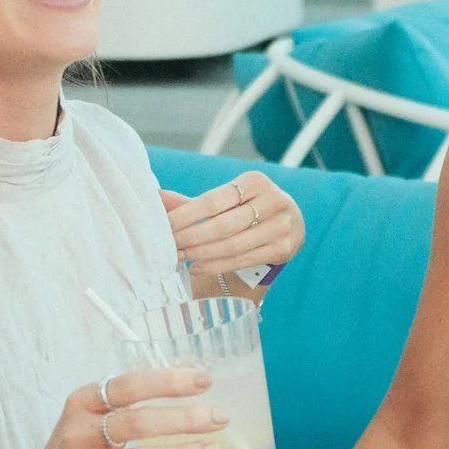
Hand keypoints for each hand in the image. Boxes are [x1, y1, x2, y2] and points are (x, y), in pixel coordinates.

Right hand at [8, 369, 224, 448]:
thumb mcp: (90, 420)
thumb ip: (126, 406)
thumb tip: (188, 387)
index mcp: (81, 403)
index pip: (128, 386)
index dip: (168, 382)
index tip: (204, 380)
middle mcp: (77, 434)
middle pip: (136, 422)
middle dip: (183, 419)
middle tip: (219, 418)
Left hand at [161, 172, 303, 276]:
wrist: (291, 222)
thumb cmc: (249, 207)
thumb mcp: (228, 198)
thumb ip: (193, 202)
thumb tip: (157, 197)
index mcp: (255, 181)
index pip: (213, 201)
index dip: (185, 215)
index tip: (164, 226)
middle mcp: (273, 200)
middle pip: (222, 225)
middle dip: (191, 237)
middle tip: (169, 246)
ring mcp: (281, 226)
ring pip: (233, 245)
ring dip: (201, 254)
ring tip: (180, 257)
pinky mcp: (283, 248)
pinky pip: (243, 260)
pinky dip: (216, 265)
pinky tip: (197, 267)